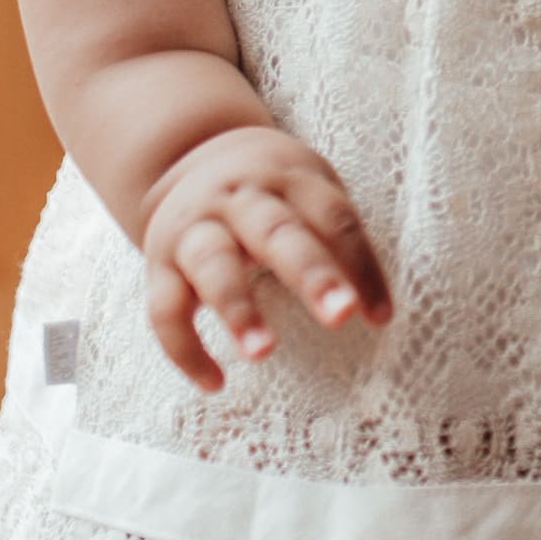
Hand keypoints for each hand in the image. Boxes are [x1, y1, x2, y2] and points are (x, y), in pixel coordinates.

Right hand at [137, 123, 392, 390]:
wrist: (188, 156)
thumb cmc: (270, 189)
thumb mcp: (306, 188)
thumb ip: (335, 235)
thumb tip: (378, 310)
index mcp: (288, 178)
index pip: (334, 218)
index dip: (362, 265)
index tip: (380, 317)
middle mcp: (239, 198)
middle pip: (276, 231)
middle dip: (310, 273)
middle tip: (341, 315)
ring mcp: (195, 228)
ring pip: (213, 265)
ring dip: (238, 308)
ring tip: (264, 352)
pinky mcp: (160, 262)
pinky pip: (165, 308)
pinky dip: (186, 349)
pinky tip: (216, 383)